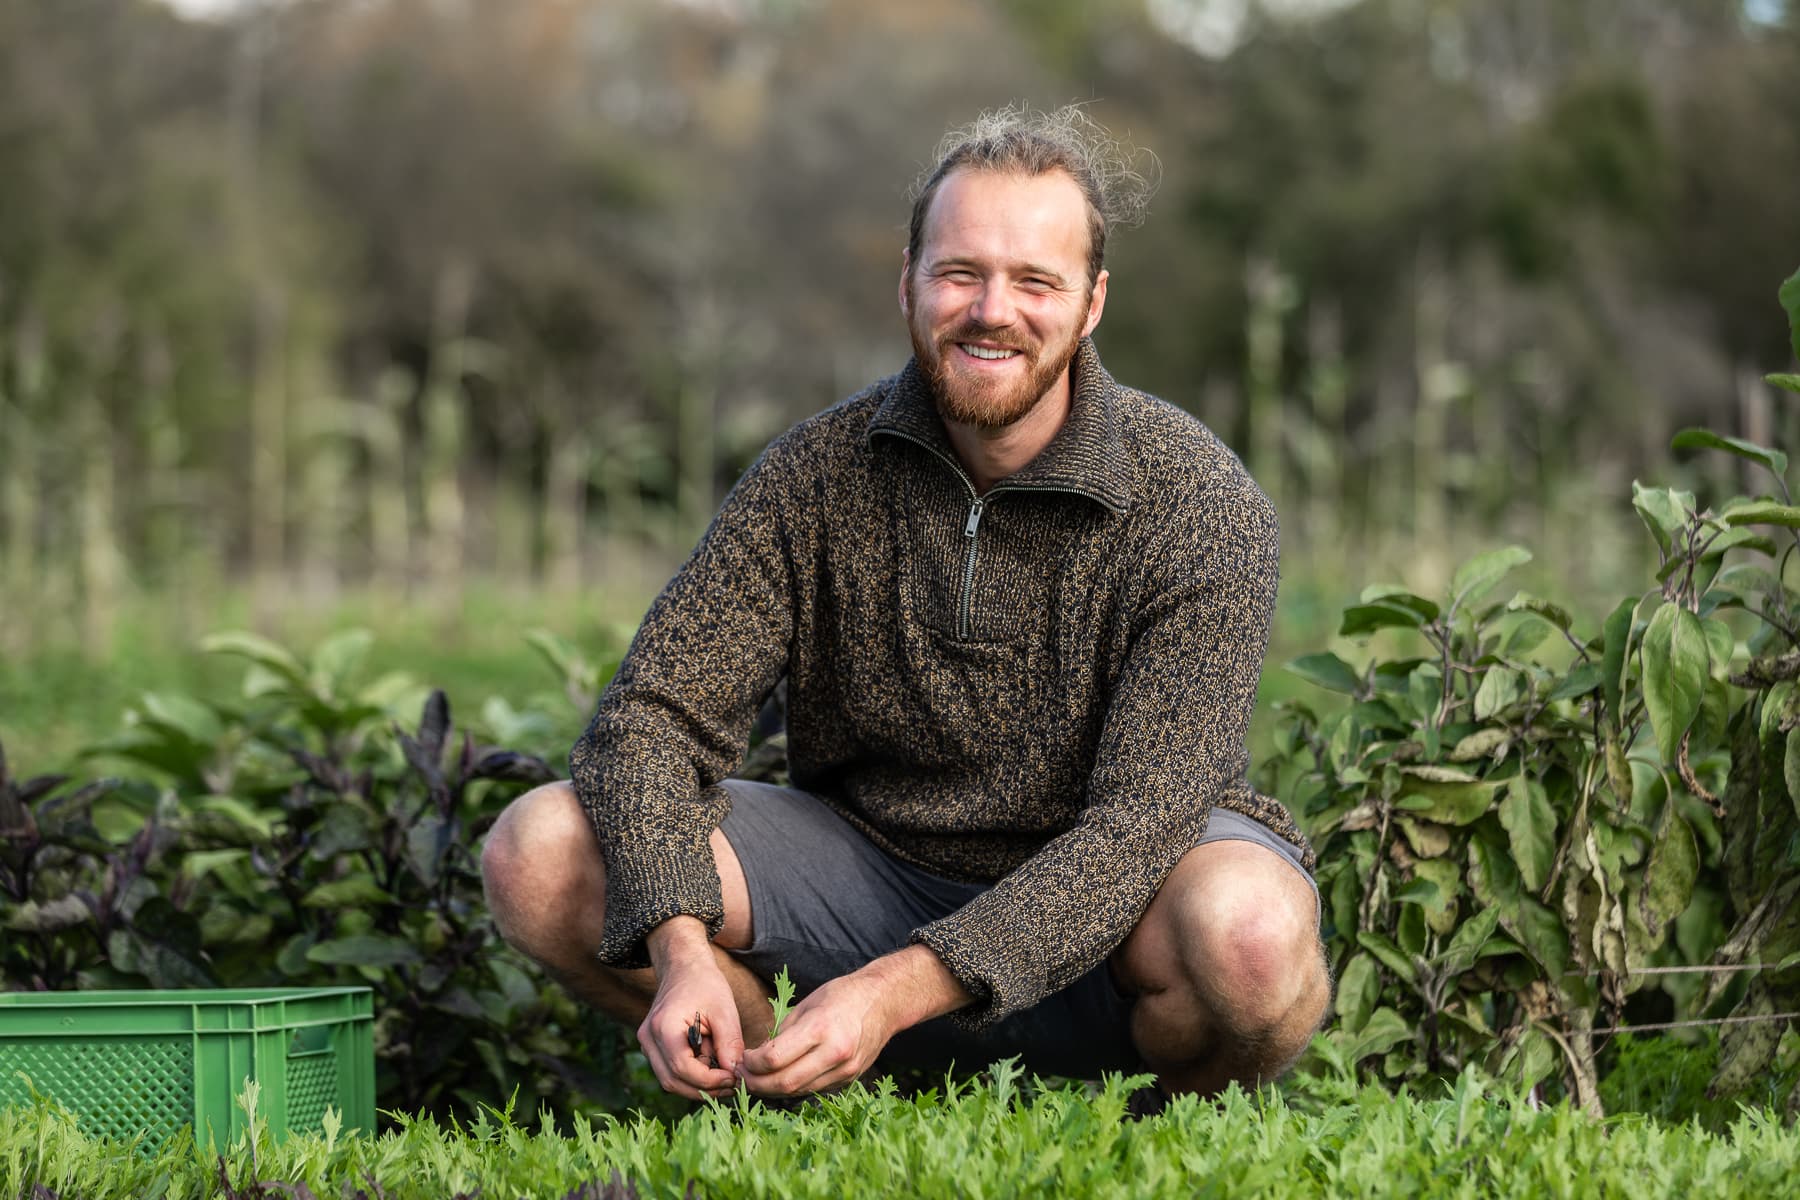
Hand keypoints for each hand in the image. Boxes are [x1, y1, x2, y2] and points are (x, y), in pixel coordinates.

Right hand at [640, 919, 742, 1099]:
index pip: (682, 1068)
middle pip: (673, 1081)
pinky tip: (713, 1067)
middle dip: (704, 1089)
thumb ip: (729, 1044)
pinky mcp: (653, 1048)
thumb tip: (736, 1075)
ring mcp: (647, 1044)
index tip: (734, 1078)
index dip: (709, 1081)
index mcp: (663, 1027)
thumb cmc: (705, 984)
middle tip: (732, 1084)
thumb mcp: (724, 1010)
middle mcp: (648, 1039)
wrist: (684, 968)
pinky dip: (692, 1076)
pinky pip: (671, 1072)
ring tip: (725, 1076)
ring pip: (670, 1081)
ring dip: (698, 1085)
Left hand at [737, 972, 891, 1096]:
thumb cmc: (842, 995)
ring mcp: (845, 1069)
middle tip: (743, 1077)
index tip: (743, 1059)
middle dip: (757, 1084)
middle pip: (785, 1082)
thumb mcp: (808, 1004)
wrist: (884, 1002)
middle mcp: (834, 1052)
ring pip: (799, 1091)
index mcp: (820, 1028)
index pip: (774, 1058)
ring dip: (773, 1090)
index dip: (751, 1064)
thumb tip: (760, 1056)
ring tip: (758, 1081)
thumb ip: (784, 1032)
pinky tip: (783, 1079)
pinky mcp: (850, 1078)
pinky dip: (795, 1087)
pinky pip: (815, 1089)